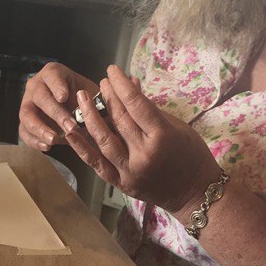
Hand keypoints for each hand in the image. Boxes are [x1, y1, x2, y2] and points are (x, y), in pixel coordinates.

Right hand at [18, 61, 99, 151]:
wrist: (76, 114)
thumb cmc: (85, 101)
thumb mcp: (93, 95)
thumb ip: (97, 100)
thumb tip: (106, 106)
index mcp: (53, 73)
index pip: (52, 76)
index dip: (57, 86)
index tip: (64, 97)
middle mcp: (36, 86)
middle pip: (41, 97)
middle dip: (56, 113)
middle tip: (70, 127)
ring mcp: (27, 104)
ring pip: (27, 115)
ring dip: (40, 128)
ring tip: (54, 140)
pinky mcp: (25, 122)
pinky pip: (23, 131)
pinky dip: (34, 140)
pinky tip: (47, 147)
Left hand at [67, 64, 221, 216]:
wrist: (195, 194)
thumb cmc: (192, 156)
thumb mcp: (178, 127)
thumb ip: (151, 108)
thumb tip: (131, 83)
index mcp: (162, 136)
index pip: (136, 104)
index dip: (121, 84)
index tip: (112, 70)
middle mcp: (143, 153)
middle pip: (119, 119)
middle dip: (107, 97)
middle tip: (101, 82)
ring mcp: (130, 171)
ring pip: (104, 139)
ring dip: (89, 116)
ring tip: (81, 98)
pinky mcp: (121, 183)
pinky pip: (97, 163)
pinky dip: (82, 147)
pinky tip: (70, 132)